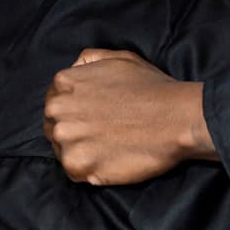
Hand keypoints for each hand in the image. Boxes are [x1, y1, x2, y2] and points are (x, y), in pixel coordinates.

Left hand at [43, 48, 215, 185]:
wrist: (176, 118)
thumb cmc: (153, 88)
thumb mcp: (120, 57)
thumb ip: (90, 59)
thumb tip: (75, 66)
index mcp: (65, 82)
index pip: (55, 100)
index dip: (75, 110)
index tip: (93, 117)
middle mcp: (58, 109)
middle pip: (54, 126)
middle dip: (74, 130)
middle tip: (103, 134)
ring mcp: (66, 138)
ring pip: (62, 150)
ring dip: (81, 151)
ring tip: (109, 146)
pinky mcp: (77, 164)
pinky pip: (74, 172)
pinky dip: (90, 169)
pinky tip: (111, 159)